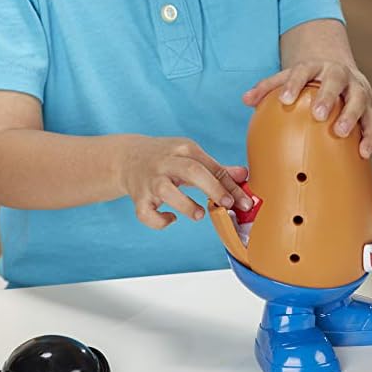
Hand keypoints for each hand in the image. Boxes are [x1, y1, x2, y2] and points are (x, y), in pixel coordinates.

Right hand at [117, 136, 251, 228]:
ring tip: (199, 214)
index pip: (211, 166)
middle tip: (227, 205)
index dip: (230, 185)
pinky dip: (159, 221)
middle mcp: (166, 162)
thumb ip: (217, 169)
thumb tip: (244, 176)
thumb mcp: (191, 157)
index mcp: (184, 149)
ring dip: (186, 205)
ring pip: (167, 192)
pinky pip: (146, 213)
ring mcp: (150, 180)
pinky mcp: (138, 197)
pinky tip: (171, 219)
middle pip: (192, 171)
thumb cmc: (167, 159)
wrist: (127, 158)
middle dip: (213, 188)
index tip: (244, 202)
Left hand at [242, 58, 371, 157]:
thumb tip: (245, 100)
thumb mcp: (288, 78)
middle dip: (327, 96)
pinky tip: (363, 154)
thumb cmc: (307, 81)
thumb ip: (267, 89)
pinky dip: (370, 136)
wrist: (338, 72)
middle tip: (318, 114)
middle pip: (335, 80)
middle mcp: (339, 74)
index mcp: (316, 67)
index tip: (285, 99)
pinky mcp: (369, 107)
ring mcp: (357, 89)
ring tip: (342, 132)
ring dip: (351, 115)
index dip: (295, 83)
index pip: (303, 71)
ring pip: (358, 99)